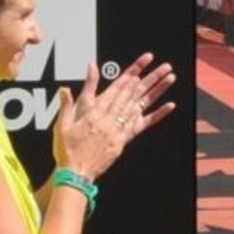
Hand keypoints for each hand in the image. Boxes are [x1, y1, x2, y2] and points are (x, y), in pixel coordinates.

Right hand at [52, 52, 175, 179]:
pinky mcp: (124, 140)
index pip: (119, 86)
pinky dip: (157, 115)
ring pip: (142, 105)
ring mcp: (120, 129)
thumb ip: (67, 103)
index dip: (133, 71)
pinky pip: (143, 125)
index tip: (145, 60)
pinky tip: (170, 105)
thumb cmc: (66, 149)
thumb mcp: (63, 123)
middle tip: (165, 66)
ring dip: (157, 90)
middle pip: (134, 92)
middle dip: (150, 77)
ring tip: (170, 78)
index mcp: (95, 112)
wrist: (75, 173)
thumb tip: (64, 88)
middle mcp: (110, 118)